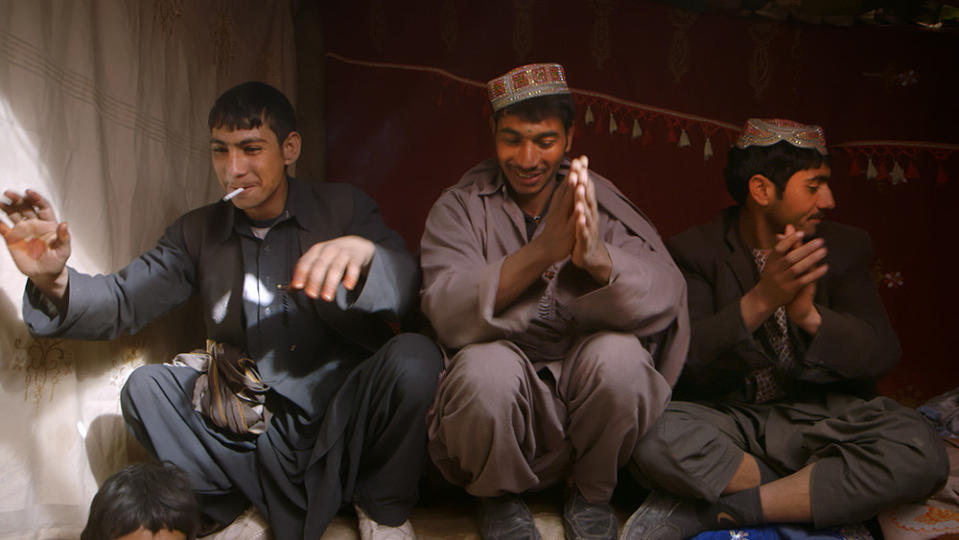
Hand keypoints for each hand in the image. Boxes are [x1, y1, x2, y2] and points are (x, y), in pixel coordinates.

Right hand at [1, 189, 70, 297]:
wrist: (45, 274)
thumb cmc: (57, 261)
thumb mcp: (64, 250)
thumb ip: (64, 237)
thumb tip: (65, 224)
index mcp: (48, 224)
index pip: (42, 206)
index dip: (36, 198)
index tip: (28, 192)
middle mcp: (34, 224)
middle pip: (25, 207)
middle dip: (18, 199)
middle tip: (9, 193)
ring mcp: (22, 230)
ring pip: (13, 214)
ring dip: (6, 207)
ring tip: (0, 202)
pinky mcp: (12, 238)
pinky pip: (3, 228)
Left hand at [290, 235, 374, 301]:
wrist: (356, 246)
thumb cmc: (334, 256)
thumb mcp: (318, 261)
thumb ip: (306, 275)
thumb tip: (291, 289)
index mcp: (316, 251)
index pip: (306, 261)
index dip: (301, 274)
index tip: (297, 286)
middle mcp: (329, 250)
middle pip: (320, 265)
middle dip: (315, 280)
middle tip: (311, 295)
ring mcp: (343, 253)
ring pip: (336, 267)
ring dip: (330, 283)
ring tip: (327, 297)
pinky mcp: (356, 258)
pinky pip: (353, 267)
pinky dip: (351, 277)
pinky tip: (348, 286)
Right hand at [530, 166, 576, 263]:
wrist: (545, 249)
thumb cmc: (555, 227)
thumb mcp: (559, 208)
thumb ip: (564, 194)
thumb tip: (571, 178)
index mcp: (560, 202)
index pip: (568, 183)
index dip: (575, 171)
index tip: (581, 157)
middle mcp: (560, 208)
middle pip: (568, 189)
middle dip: (574, 174)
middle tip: (578, 160)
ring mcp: (563, 219)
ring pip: (568, 203)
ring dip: (572, 190)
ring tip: (577, 177)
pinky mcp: (567, 232)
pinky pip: (571, 222)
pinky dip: (575, 215)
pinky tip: (579, 208)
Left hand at [568, 156, 610, 282]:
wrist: (591, 256)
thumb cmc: (584, 231)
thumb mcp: (583, 212)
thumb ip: (583, 195)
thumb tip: (583, 176)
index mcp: (588, 207)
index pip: (586, 188)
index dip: (584, 174)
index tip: (580, 159)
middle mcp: (591, 215)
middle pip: (588, 197)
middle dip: (585, 183)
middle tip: (581, 169)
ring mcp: (589, 228)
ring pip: (586, 212)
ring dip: (583, 200)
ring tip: (581, 189)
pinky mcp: (585, 241)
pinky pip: (583, 231)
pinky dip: (582, 224)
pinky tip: (580, 218)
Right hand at [740, 225, 826, 331]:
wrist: (765, 297)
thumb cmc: (773, 274)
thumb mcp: (774, 259)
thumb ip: (784, 243)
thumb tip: (790, 226)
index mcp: (771, 260)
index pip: (779, 248)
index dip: (790, 240)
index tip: (802, 233)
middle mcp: (776, 269)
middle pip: (791, 257)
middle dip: (806, 249)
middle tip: (821, 241)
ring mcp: (783, 280)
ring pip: (798, 268)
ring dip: (812, 259)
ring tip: (824, 251)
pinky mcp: (790, 289)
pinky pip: (804, 280)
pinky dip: (815, 274)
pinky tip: (825, 267)